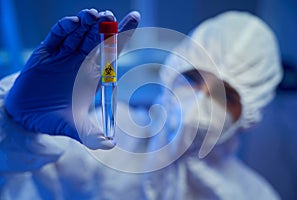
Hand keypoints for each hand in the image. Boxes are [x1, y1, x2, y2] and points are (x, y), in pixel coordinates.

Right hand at [5, 9, 139, 149]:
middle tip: (110, 17)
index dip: (124, 34)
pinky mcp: (46, 52)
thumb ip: (90, 135)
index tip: (135, 17)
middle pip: (97, 38)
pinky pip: (57, 36)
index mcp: (94, 74)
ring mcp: (64, 54)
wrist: (28, 117)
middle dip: (105, 26)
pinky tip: (72, 23)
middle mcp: (82, 61)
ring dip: (87, 23)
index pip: (113, 50)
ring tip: (94, 15)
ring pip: (79, 33)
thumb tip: (109, 145)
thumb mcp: (75, 127)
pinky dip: (65, 28)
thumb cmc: (56, 119)